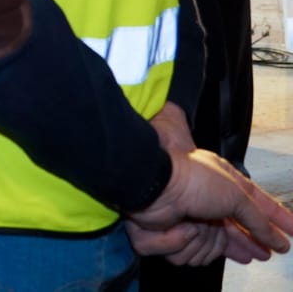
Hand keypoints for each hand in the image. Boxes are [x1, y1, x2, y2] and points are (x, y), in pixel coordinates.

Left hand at [127, 148, 292, 264]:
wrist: (155, 184)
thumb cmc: (194, 180)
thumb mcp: (236, 195)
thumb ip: (258, 218)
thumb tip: (275, 238)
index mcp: (223, 182)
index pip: (258, 203)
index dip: (278, 219)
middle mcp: (207, 199)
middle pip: (234, 229)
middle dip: (251, 241)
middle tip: (267, 253)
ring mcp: (188, 216)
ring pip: (208, 245)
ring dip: (215, 245)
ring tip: (236, 249)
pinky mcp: (169, 233)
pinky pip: (183, 252)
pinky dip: (182, 243)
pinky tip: (185, 233)